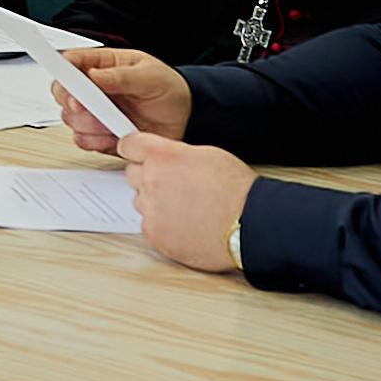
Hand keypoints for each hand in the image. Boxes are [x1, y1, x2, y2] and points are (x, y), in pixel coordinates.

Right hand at [58, 46, 189, 151]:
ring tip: (114, 122)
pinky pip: (83, 140)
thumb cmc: (169, 89)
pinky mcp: (98, 135)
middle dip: (75, 103)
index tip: (69, 81)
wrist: (185, 118)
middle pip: (62, 94)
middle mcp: (92, 89)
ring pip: (70, 119)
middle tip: (93, 106)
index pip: (70, 63)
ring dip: (89, 124)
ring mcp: (93, 113)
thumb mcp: (150, 76)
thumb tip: (94, 76)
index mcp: (101, 66)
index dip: (64, 71)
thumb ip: (122, 77)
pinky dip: (97, 141)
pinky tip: (115, 135)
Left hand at [115, 133, 250, 272]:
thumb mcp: (207, 154)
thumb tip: (165, 158)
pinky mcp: (155, 234)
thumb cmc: (237, 190)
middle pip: (133, 174)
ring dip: (156, 202)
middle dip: (149, 177)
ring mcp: (151, 210)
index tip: (136, 153)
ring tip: (187, 207)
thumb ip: (176, 154)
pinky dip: (163, 225)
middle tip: (175, 185)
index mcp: (164, 156)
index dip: (135, 149)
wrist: (251, 224)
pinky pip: (149, 225)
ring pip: (141, 201)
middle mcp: (152, 181)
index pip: (129, 145)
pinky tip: (186, 223)